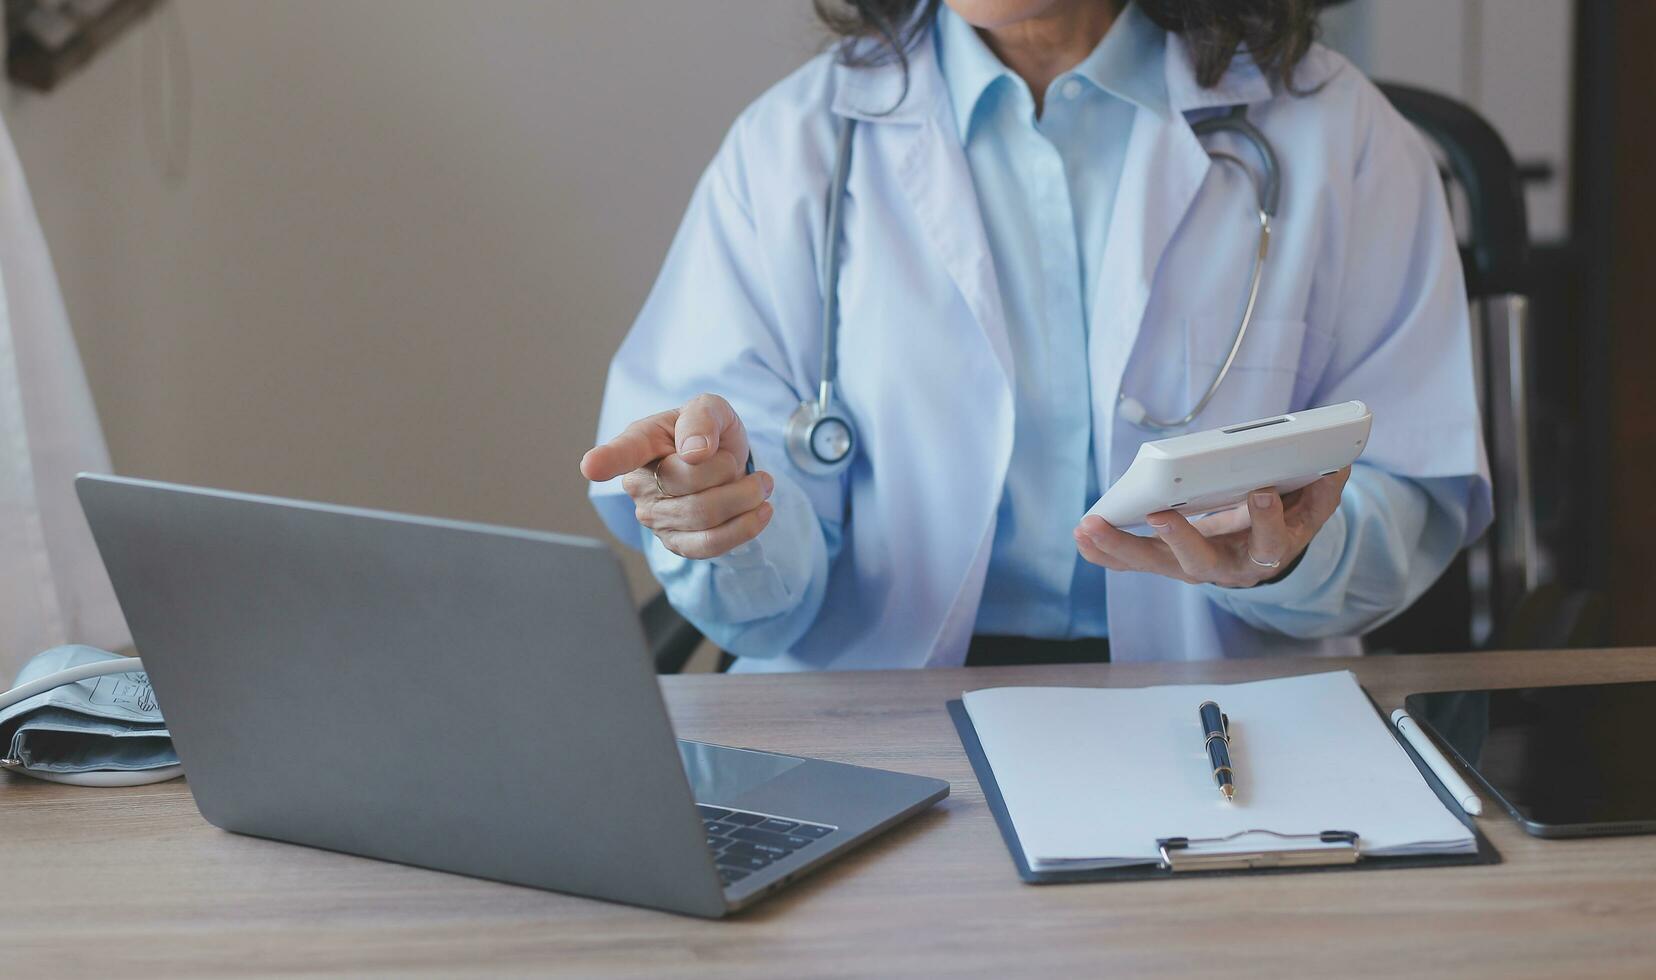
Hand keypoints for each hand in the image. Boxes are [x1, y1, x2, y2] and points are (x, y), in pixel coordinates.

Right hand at [580, 393, 773, 559]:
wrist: (722, 462)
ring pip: (703, 516)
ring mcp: (654, 517)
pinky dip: (744, 529)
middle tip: (738, 460)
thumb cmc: (707, 431)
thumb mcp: (711, 408)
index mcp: (641, 441)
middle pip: (686, 484)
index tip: (592, 466)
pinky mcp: (676, 543)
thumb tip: (694, 452)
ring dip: (744, 498)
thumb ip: (701, 418)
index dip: (608, 459)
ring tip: (760, 483)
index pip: (624, 451)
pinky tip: (761, 511)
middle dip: (727, 469)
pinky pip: (709, 545)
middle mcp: (638, 482)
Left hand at [1073, 467, 1351, 587]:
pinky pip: (1133, 562)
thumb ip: (1323, 488)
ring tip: (1089, 528)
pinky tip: (1082, 537)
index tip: (1262, 492)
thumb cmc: (1284, 519)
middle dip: (1178, 540)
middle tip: (1157, 514)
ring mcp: (1192, 567)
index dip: (1267, 520)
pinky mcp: (1166, 561)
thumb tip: (1337, 461)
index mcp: (1266, 552)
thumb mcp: (1312, 507)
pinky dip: (1106, 552)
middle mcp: (1226, 566)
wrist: (1262, 552)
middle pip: (1199, 563)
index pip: (1269, 541)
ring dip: (1120, 548)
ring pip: (1156, 564)